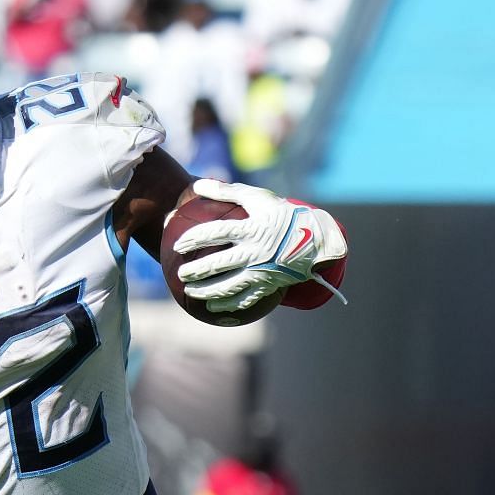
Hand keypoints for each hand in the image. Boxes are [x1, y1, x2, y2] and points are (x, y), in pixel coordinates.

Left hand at [173, 180, 347, 314]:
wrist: (316, 239)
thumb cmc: (282, 214)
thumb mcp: (259, 198)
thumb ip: (227, 191)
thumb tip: (198, 185)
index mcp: (251, 228)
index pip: (216, 233)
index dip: (195, 239)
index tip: (178, 245)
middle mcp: (255, 252)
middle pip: (219, 264)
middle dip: (197, 271)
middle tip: (181, 273)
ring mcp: (262, 271)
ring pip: (229, 286)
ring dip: (207, 291)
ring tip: (190, 292)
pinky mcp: (268, 285)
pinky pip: (246, 299)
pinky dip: (228, 305)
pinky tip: (213, 308)